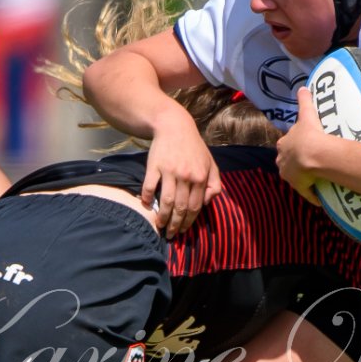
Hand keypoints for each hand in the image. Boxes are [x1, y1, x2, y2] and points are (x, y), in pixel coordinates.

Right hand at [142, 114, 219, 235]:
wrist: (175, 126)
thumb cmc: (194, 148)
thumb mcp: (211, 164)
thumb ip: (215, 184)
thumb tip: (207, 203)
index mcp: (200, 177)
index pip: (195, 206)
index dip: (189, 221)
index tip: (183, 230)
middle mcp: (186, 176)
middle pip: (180, 207)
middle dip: (175, 224)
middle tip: (171, 235)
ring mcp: (169, 171)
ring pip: (165, 201)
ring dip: (162, 216)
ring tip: (159, 225)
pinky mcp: (155, 165)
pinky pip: (149, 186)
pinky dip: (146, 197)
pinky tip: (146, 205)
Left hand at [273, 88, 334, 201]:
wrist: (312, 153)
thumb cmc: (309, 134)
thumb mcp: (306, 115)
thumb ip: (304, 101)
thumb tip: (303, 87)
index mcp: (284, 144)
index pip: (285, 144)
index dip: (293, 144)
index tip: (302, 145)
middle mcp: (283, 160)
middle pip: (287, 161)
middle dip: (294, 162)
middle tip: (309, 161)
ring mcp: (290, 175)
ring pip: (295, 176)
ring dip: (303, 177)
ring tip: (315, 177)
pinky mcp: (299, 187)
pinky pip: (306, 192)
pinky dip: (312, 194)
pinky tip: (319, 197)